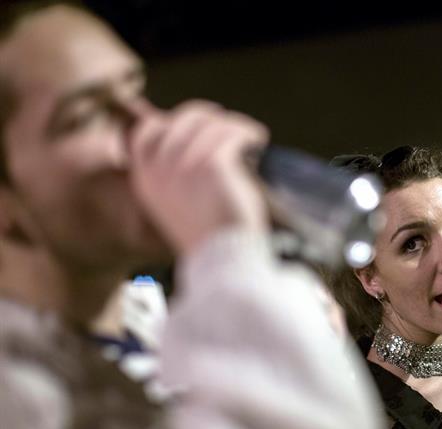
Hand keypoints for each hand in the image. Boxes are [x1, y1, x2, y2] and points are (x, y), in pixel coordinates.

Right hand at [130, 100, 269, 255]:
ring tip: (251, 137)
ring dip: (235, 126)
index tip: (202, 124)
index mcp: (146, 180)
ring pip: (212, 124)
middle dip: (211, 118)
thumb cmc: (209, 237)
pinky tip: (258, 139)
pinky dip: (247, 132)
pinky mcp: (212, 164)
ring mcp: (184, 165)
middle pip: (184, 119)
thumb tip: (193, 141)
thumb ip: (175, 176)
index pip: (150, 131)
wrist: (224, 260)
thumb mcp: (176, 206)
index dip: (177, 121)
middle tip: (231, 128)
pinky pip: (231, 134)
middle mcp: (160, 169)